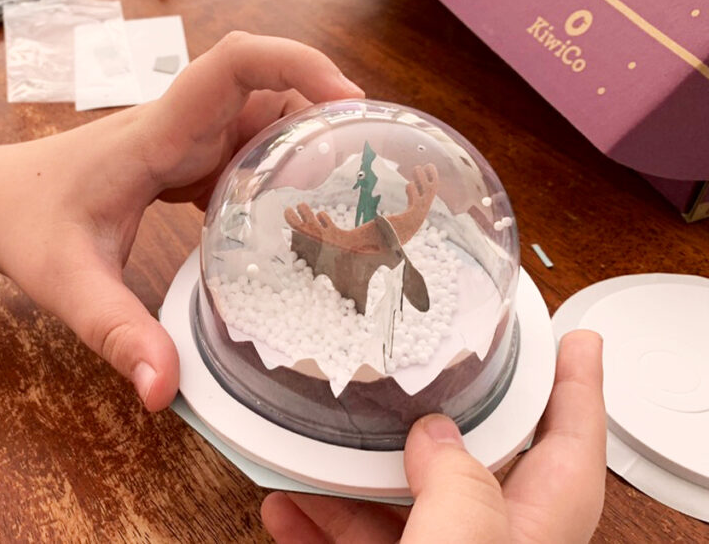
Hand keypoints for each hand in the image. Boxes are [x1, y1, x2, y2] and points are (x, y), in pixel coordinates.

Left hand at [0, 33, 364, 411]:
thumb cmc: (26, 227)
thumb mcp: (70, 285)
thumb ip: (118, 335)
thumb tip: (164, 392)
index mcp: (156, 136)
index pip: (233, 64)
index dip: (298, 63)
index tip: (350, 102)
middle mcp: (177, 126)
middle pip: (268, 88)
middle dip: (324, 114)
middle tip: (370, 170)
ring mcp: (181, 141)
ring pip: (262, 117)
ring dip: (306, 144)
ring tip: (346, 198)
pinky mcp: (182, 161)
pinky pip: (245, 150)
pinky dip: (279, 172)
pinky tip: (294, 218)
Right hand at [261, 330, 605, 542]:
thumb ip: (459, 488)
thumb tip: (433, 436)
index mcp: (529, 535)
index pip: (571, 449)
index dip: (578, 388)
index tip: (578, 339)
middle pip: (473, 466)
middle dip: (436, 416)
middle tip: (419, 369)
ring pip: (402, 505)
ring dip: (350, 474)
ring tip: (315, 441)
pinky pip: (354, 540)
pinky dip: (316, 521)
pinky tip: (283, 506)